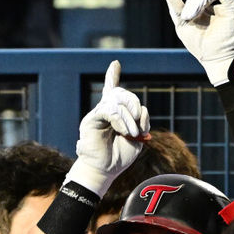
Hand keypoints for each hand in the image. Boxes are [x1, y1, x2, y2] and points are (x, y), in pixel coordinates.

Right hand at [66, 60, 149, 196]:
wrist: (106, 170)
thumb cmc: (120, 156)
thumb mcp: (138, 137)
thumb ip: (141, 121)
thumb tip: (140, 109)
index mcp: (116, 114)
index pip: (113, 90)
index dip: (112, 76)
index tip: (115, 63)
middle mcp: (105, 111)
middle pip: (122, 94)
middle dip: (135, 105)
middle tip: (139, 126)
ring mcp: (98, 114)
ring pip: (118, 101)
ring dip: (130, 118)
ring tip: (132, 134)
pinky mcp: (92, 120)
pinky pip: (109, 110)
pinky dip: (120, 120)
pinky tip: (123, 131)